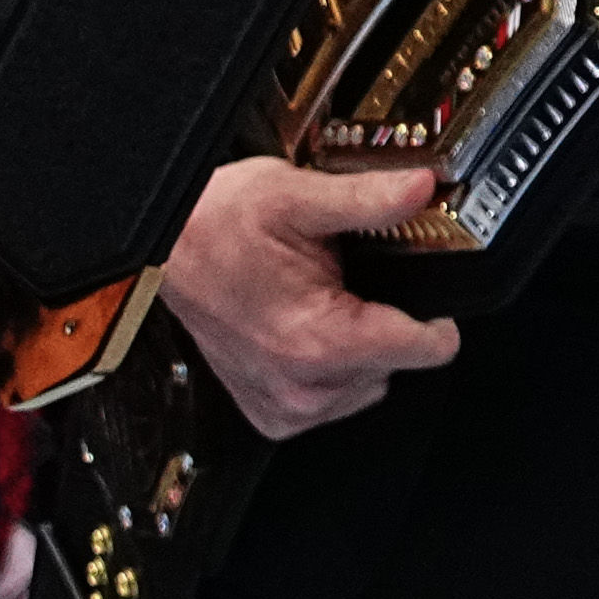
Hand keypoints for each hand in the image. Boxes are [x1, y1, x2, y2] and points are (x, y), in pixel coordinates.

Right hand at [164, 155, 463, 440]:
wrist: (162, 250)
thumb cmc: (216, 225)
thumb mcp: (298, 196)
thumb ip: (371, 199)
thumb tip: (424, 187)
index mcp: (322, 340)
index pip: (427, 351)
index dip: (436, 314)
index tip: (429, 291)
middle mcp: (303, 386)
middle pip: (397, 365)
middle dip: (389, 324)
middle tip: (356, 282)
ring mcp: (283, 405)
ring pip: (367, 386)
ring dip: (360, 350)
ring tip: (327, 303)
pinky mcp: (266, 411)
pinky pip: (329, 402)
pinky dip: (329, 372)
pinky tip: (308, 332)